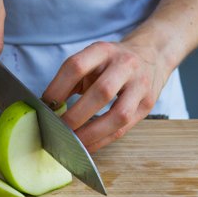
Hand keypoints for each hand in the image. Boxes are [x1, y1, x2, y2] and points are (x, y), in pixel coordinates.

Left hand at [42, 41, 168, 151]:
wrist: (151, 56)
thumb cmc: (112, 63)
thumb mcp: (91, 61)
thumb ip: (70, 79)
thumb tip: (48, 105)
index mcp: (104, 50)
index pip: (77, 66)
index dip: (58, 87)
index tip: (46, 105)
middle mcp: (125, 65)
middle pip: (102, 92)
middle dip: (76, 115)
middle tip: (58, 128)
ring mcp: (141, 86)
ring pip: (119, 115)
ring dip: (92, 132)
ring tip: (73, 141)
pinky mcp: (148, 105)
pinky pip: (124, 129)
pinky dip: (102, 140)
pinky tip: (86, 145)